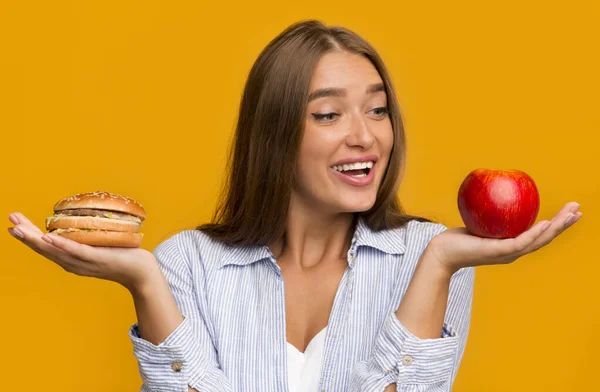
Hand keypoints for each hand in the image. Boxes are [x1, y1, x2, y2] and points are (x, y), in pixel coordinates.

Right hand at [7, 212, 160, 293]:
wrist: (141, 273)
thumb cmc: (122, 257)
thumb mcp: (100, 247)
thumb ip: (88, 239)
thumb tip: (80, 221)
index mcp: (72, 261)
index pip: (46, 248)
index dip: (29, 238)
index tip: (15, 225)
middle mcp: (74, 264)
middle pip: (44, 250)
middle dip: (25, 236)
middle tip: (9, 223)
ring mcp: (84, 263)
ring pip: (55, 251)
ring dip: (36, 239)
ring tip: (20, 229)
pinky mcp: (97, 259)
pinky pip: (76, 251)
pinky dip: (61, 245)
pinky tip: (48, 238)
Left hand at [427, 201, 582, 273]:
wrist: (441, 254)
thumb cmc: (456, 238)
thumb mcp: (477, 222)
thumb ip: (488, 212)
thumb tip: (494, 189)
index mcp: (511, 246)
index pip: (538, 235)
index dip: (556, 224)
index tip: (569, 212)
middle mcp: (513, 252)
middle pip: (545, 238)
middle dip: (563, 224)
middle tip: (578, 209)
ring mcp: (507, 254)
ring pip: (538, 240)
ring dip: (556, 227)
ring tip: (570, 214)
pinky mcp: (497, 253)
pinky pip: (520, 242)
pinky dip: (534, 233)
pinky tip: (545, 223)